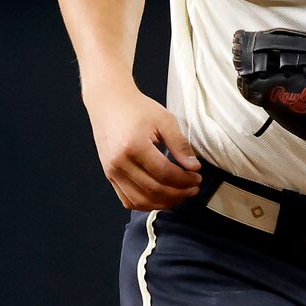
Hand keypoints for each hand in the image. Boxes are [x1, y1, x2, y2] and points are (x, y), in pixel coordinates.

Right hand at [86, 82, 201, 207]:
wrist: (108, 102)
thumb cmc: (137, 108)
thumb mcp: (164, 120)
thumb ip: (180, 145)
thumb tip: (194, 167)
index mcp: (134, 146)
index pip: (164, 173)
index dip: (184, 180)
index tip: (197, 177)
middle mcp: (119, 162)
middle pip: (153, 190)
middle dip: (178, 193)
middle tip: (193, 189)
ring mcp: (111, 171)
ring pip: (140, 200)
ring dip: (164, 203)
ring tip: (180, 196)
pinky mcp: (109, 175)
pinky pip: (127, 200)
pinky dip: (146, 204)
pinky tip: (161, 198)